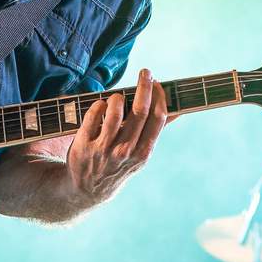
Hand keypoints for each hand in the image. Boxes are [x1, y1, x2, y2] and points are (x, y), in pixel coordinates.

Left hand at [65, 69, 166, 205]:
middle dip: (144, 85)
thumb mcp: (140, 155)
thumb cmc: (118, 165)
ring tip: (118, 96)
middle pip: (140, 110)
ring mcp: (104, 148)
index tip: (157, 83)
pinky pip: (94, 113)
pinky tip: (102, 105)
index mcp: (143, 153)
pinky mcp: (84, 144)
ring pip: (115, 110)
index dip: (159, 96)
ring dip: (118, 96)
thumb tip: (177, 110)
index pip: (157, 118)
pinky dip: (100, 104)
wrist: (88, 189)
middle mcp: (125, 151)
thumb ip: (154, 131)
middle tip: (145, 72)